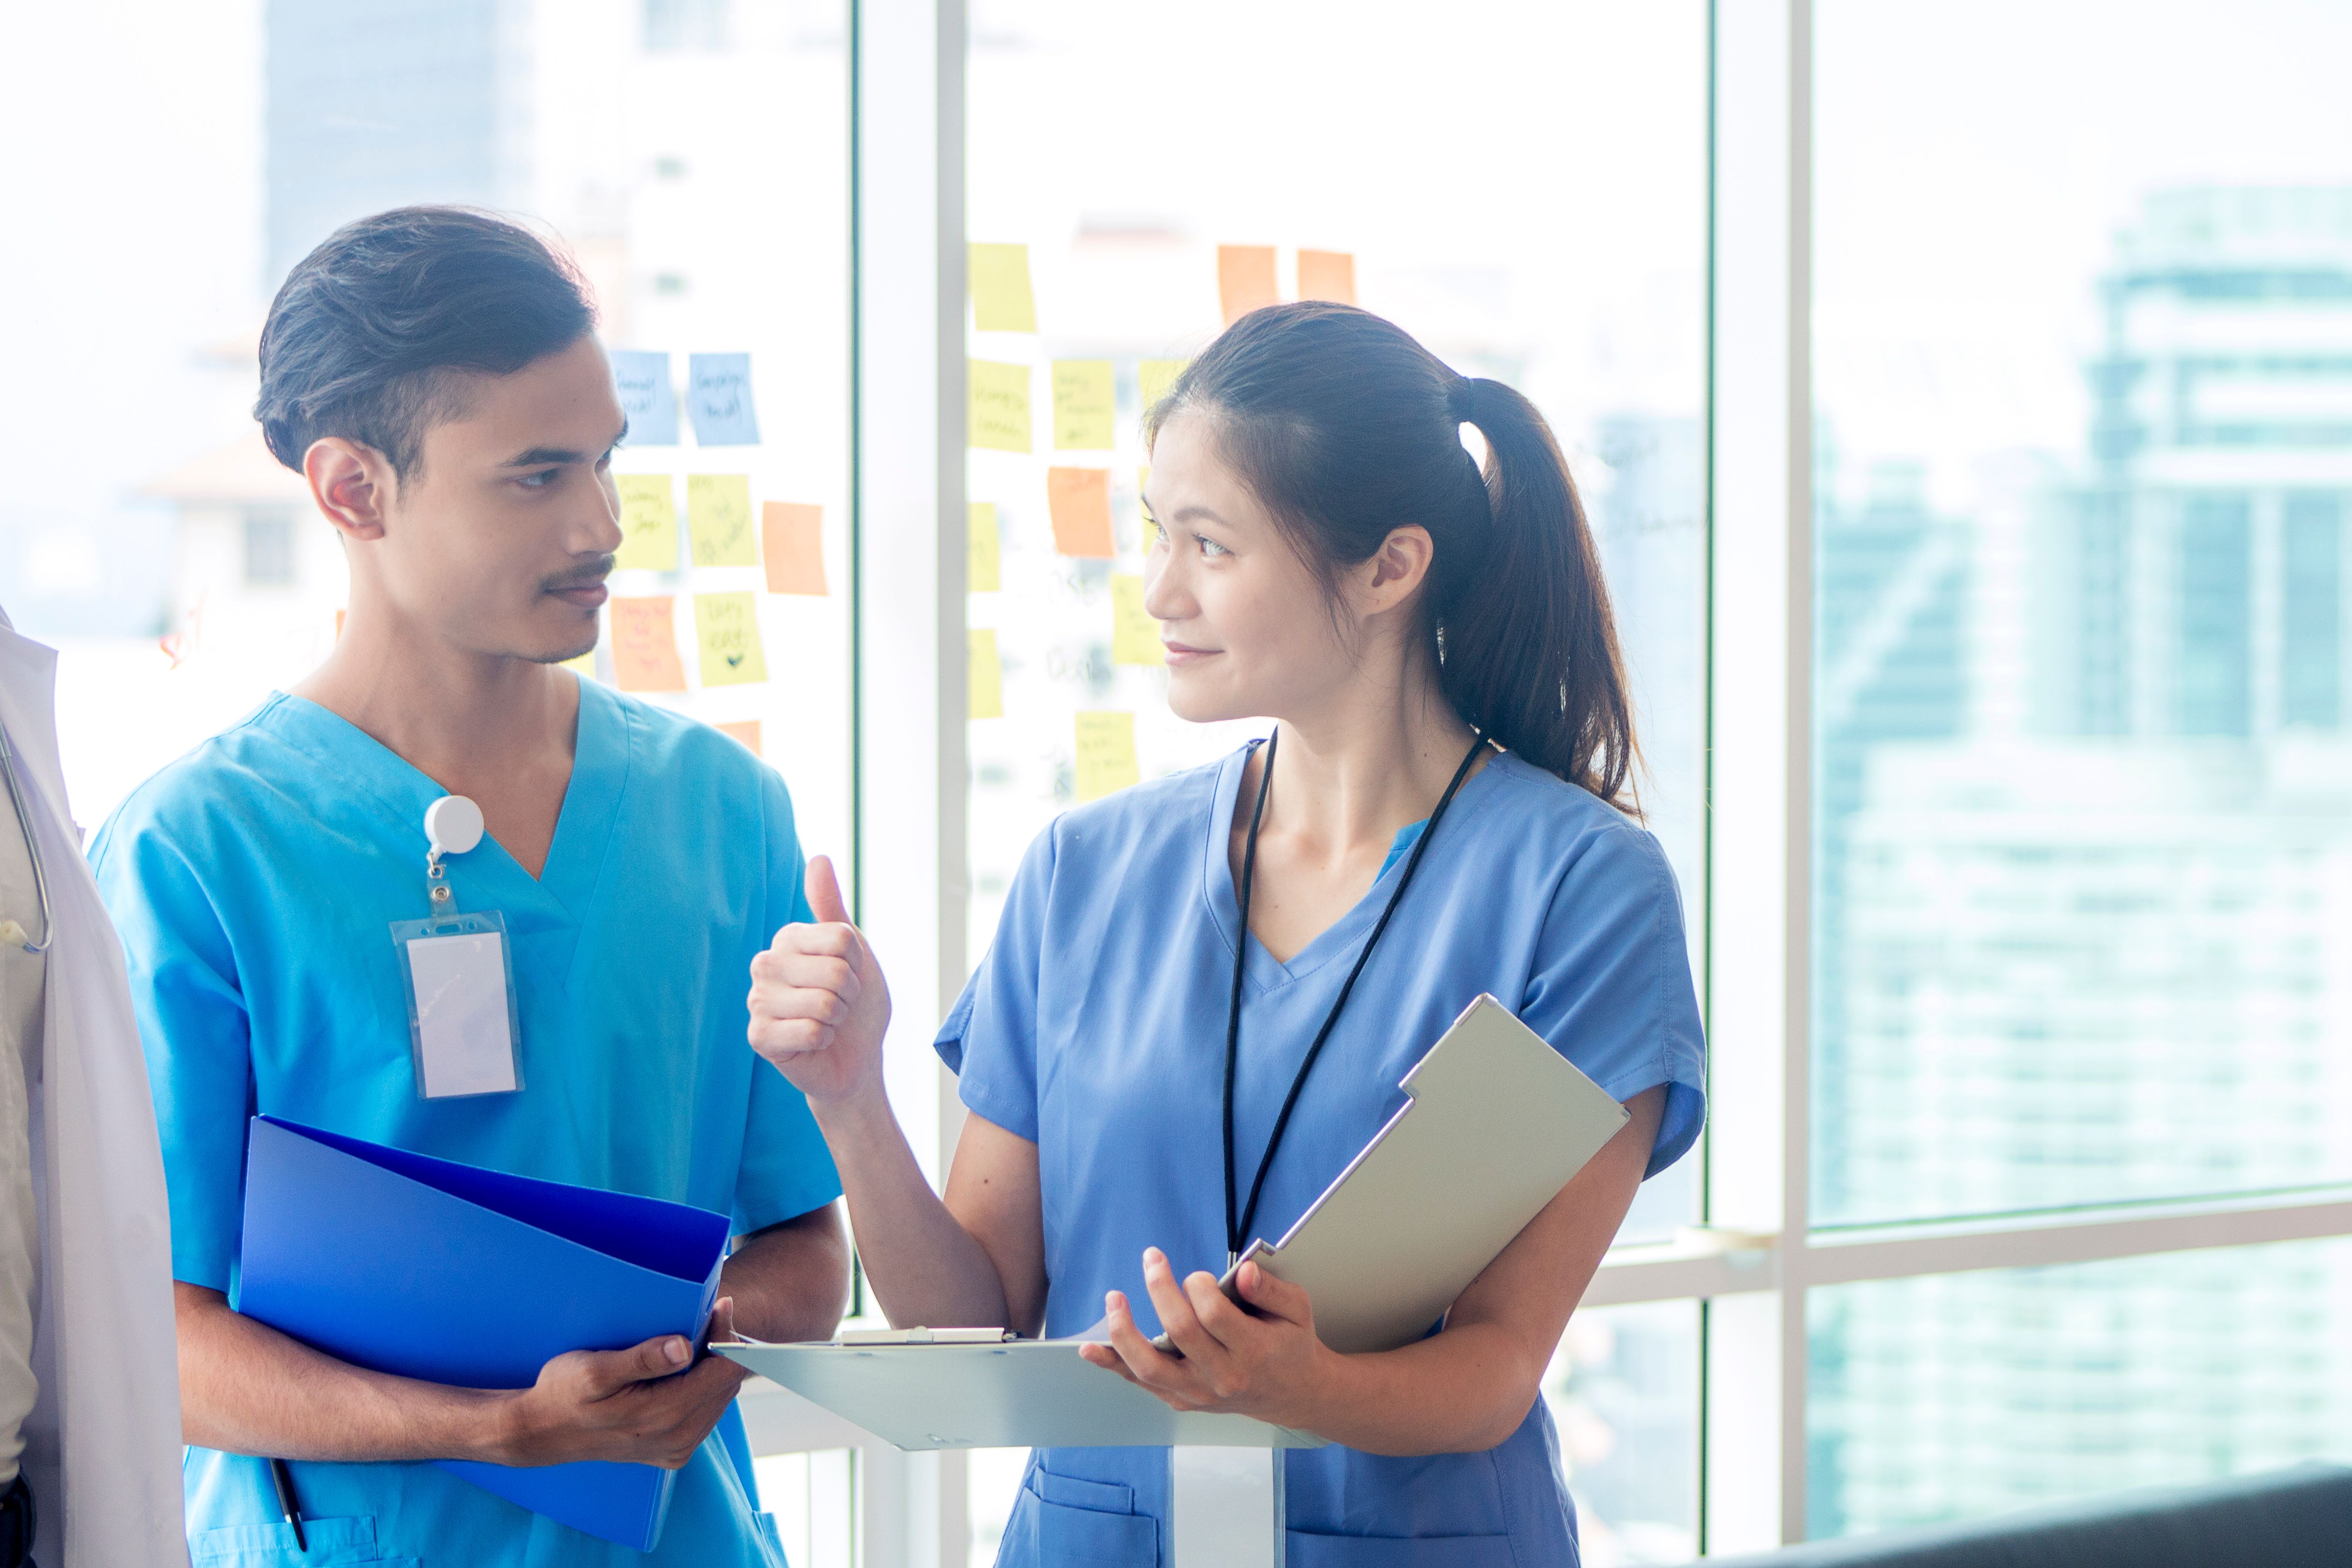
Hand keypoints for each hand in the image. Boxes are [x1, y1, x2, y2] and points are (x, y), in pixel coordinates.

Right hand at [491, 1299, 750, 1469]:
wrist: (543, 1432)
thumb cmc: (564, 1393)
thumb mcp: (595, 1370)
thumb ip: (642, 1359)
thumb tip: (685, 1347)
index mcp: (664, 1415)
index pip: (723, 1371)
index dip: (727, 1335)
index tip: (720, 1305)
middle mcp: (678, 1438)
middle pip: (726, 1384)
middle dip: (724, 1347)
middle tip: (710, 1313)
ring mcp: (676, 1448)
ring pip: (720, 1398)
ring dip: (715, 1367)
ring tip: (698, 1336)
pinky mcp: (672, 1451)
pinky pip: (706, 1414)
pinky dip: (704, 1387)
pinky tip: (686, 1368)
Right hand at [748, 856, 891, 1104]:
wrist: (855, 1056)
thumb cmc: (855, 1002)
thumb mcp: (853, 950)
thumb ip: (831, 907)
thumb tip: (818, 858)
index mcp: (787, 938)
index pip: (843, 939)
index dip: (857, 963)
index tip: (848, 975)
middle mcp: (765, 964)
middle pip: (836, 971)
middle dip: (849, 994)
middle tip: (838, 1005)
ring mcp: (757, 1001)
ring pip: (825, 1003)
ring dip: (838, 1019)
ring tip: (827, 1022)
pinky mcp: (758, 1036)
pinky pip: (811, 1032)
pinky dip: (824, 1041)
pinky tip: (813, 1042)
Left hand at [1079, 1250, 1333, 1428]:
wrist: (1293, 1394)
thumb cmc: (1291, 1345)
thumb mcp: (1297, 1310)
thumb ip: (1271, 1289)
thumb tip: (1242, 1272)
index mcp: (1253, 1351)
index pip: (1213, 1315)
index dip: (1199, 1285)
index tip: (1197, 1274)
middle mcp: (1222, 1378)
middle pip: (1179, 1332)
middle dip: (1159, 1289)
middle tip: (1151, 1260)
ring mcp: (1198, 1394)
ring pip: (1149, 1366)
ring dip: (1124, 1331)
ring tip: (1113, 1299)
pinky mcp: (1181, 1401)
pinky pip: (1141, 1382)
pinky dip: (1113, 1364)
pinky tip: (1091, 1349)